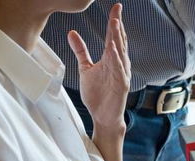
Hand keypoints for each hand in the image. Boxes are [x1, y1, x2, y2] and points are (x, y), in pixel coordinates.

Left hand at [67, 3, 130, 131]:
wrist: (103, 116)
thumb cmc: (98, 95)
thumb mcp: (86, 69)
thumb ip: (81, 51)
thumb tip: (72, 33)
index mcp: (111, 59)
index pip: (113, 37)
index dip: (114, 22)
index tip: (116, 8)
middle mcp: (119, 64)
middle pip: (118, 41)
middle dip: (117, 26)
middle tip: (117, 10)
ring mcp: (121, 75)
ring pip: (120, 53)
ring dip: (118, 39)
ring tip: (115, 24)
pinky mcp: (121, 86)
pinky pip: (119, 71)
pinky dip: (116, 60)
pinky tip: (112, 49)